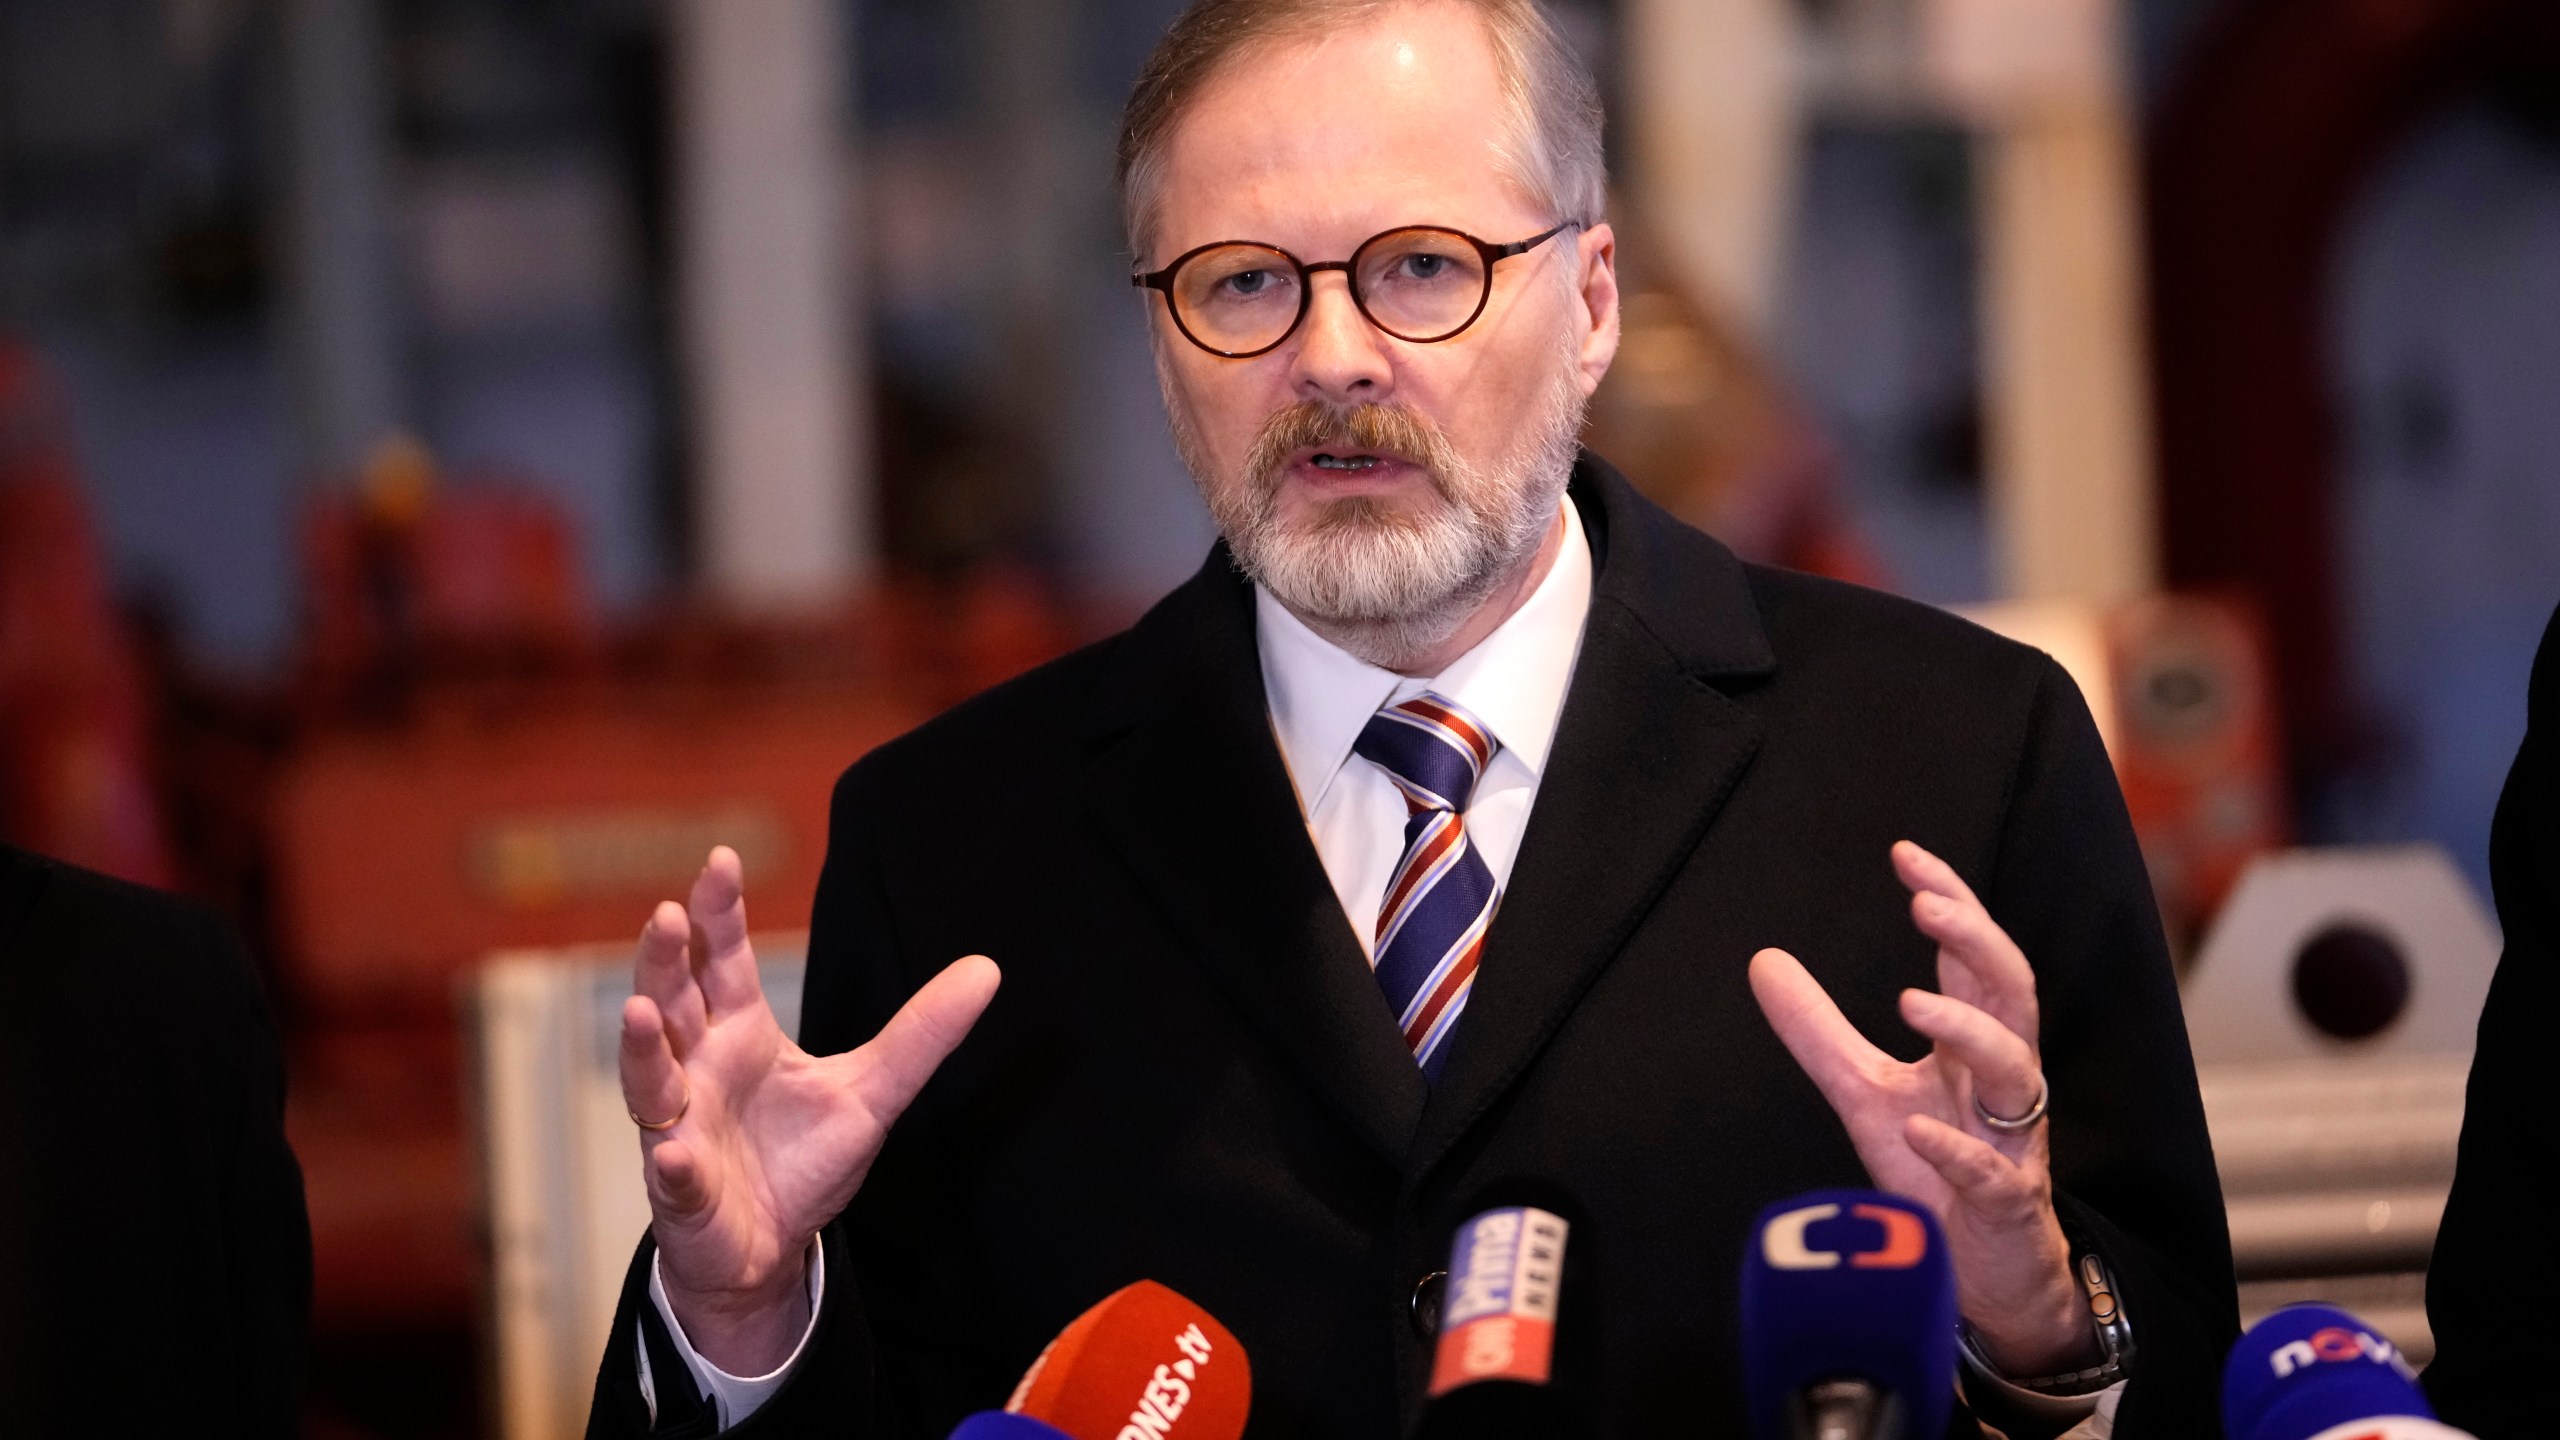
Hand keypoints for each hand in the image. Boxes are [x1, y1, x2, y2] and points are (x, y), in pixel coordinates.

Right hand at [619, 846, 1000, 1373]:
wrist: (771, 1247)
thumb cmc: (803, 1158)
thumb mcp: (873, 1090)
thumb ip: (922, 1033)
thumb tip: (987, 968)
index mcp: (740, 1033)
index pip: (723, 962)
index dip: (718, 914)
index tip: (721, 861)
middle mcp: (697, 1069)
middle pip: (671, 1002)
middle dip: (665, 960)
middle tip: (666, 915)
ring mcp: (680, 1128)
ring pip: (649, 1079)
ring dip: (642, 1046)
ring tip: (639, 1011)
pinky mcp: (684, 1191)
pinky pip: (674, 1176)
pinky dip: (673, 1165)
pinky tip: (675, 1154)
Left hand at [1748, 841, 2092, 1376]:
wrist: (1982, 1273)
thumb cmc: (1934, 1170)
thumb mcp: (1863, 1092)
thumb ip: (1819, 1030)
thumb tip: (1763, 960)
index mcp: (1974, 1047)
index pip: (1972, 960)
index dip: (1951, 904)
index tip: (1906, 856)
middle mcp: (2002, 1082)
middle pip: (2012, 994)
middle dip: (1976, 943)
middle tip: (1924, 906)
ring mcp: (2011, 1142)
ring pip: (2017, 1072)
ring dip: (1969, 1033)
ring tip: (1912, 1003)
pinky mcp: (2006, 1205)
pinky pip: (1993, 1174)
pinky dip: (1957, 1153)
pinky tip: (1917, 1133)